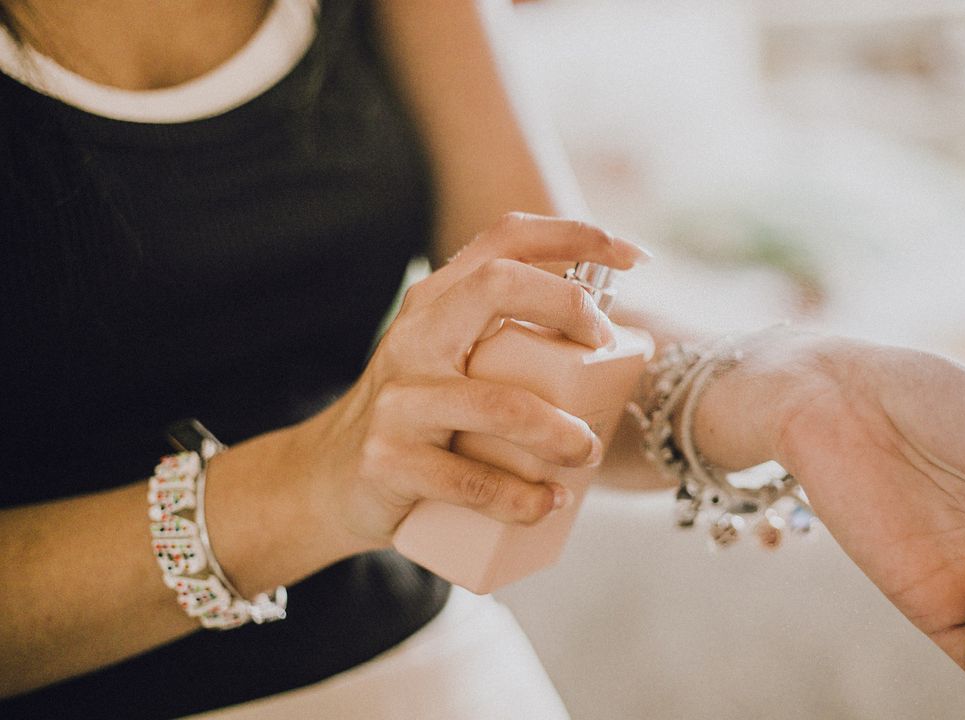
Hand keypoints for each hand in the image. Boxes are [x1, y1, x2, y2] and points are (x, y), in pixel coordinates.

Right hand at [293, 213, 649, 552]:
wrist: (327, 480)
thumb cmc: (420, 418)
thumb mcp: (451, 362)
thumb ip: (507, 341)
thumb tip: (619, 343)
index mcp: (437, 303)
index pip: (506, 239)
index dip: (575, 235)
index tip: (635, 255)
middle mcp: (415, 336)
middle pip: (498, 286)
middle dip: (568, 306)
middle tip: (604, 348)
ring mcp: (400, 398)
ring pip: (500, 404)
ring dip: (560, 432)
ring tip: (587, 451)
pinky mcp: (390, 460)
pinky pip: (472, 481)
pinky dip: (522, 498)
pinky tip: (547, 503)